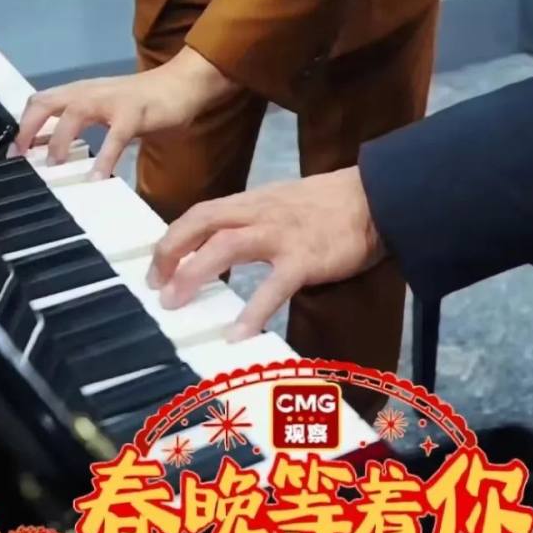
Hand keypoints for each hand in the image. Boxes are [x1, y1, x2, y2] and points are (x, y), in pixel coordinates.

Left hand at [12, 47, 235, 177]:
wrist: (183, 84)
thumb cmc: (144, 102)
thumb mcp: (105, 111)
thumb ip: (82, 126)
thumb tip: (54, 153)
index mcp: (81, 92)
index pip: (40, 102)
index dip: (22, 127)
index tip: (13, 156)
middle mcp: (90, 92)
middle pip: (47, 102)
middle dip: (27, 130)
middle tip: (21, 161)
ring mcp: (113, 100)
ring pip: (75, 112)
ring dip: (60, 140)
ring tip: (54, 167)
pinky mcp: (136, 112)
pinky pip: (116, 136)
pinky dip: (105, 157)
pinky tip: (98, 178)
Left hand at [149, 166, 385, 339]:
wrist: (377, 197)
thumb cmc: (331, 204)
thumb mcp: (284, 203)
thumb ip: (255, 221)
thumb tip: (226, 246)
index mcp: (254, 201)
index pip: (201, 213)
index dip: (174, 237)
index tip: (159, 264)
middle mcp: (260, 213)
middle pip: (201, 223)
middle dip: (171, 252)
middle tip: (156, 286)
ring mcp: (281, 235)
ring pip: (225, 247)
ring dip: (194, 275)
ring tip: (176, 303)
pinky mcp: (305, 259)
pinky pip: (272, 287)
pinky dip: (251, 312)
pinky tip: (237, 335)